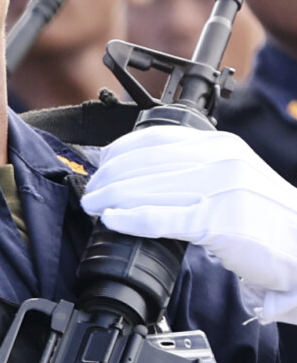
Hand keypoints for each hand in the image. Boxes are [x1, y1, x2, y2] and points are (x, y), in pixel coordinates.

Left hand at [80, 125, 296, 320]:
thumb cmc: (271, 221)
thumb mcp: (235, 180)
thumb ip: (199, 171)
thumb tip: (149, 176)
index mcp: (222, 147)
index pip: (156, 139)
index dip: (119, 153)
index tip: (102, 166)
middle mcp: (221, 161)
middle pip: (144, 163)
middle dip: (108, 178)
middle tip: (91, 193)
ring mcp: (220, 191)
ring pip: (146, 188)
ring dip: (110, 198)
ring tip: (93, 206)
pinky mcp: (219, 223)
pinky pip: (160, 218)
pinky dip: (129, 219)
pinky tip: (112, 221)